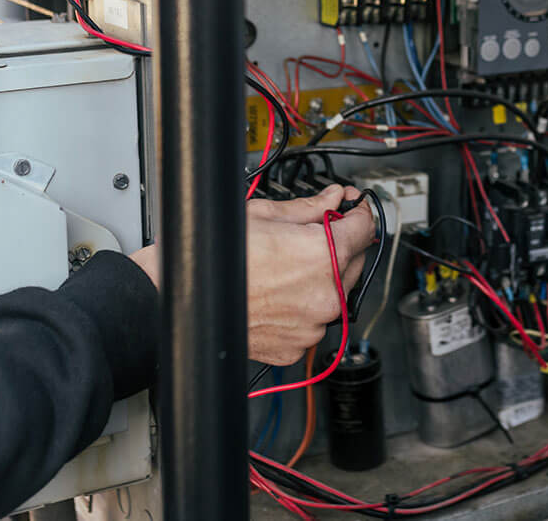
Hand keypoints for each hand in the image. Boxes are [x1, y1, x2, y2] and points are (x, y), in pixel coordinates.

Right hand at [128, 184, 375, 365]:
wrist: (181, 299)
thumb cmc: (215, 257)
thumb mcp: (263, 215)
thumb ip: (309, 208)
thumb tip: (331, 200)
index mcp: (322, 255)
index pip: (366, 227)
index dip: (357, 211)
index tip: (350, 206)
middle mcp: (325, 294)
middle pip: (355, 260)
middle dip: (340, 243)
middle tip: (312, 232)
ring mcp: (313, 325)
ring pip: (336, 292)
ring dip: (322, 277)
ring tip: (285, 265)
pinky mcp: (297, 347)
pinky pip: (315, 320)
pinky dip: (304, 305)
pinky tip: (278, 290)